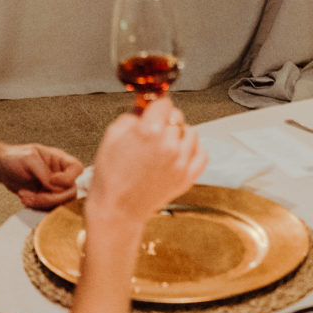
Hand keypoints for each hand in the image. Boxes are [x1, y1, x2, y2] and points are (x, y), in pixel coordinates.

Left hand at [0, 143, 85, 208]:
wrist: (2, 168)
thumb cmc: (15, 157)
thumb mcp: (29, 159)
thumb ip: (45, 173)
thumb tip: (56, 188)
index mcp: (59, 160)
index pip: (77, 168)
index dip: (68, 178)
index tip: (52, 180)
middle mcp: (60, 175)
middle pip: (70, 192)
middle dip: (51, 198)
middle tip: (35, 195)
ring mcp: (54, 188)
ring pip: (60, 204)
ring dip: (41, 203)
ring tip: (24, 196)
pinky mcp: (46, 198)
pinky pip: (48, 209)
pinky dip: (36, 207)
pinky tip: (24, 198)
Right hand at [84, 97, 204, 231]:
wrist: (117, 211)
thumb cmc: (110, 177)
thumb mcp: (111, 136)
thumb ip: (131, 116)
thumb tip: (143, 107)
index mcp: (149, 131)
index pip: (163, 102)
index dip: (154, 103)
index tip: (151, 107)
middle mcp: (169, 145)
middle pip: (177, 116)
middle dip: (164, 119)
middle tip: (153, 128)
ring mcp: (181, 163)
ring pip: (191, 132)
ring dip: (179, 133)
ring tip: (165, 142)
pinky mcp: (187, 178)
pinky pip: (202, 154)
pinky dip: (194, 149)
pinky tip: (181, 151)